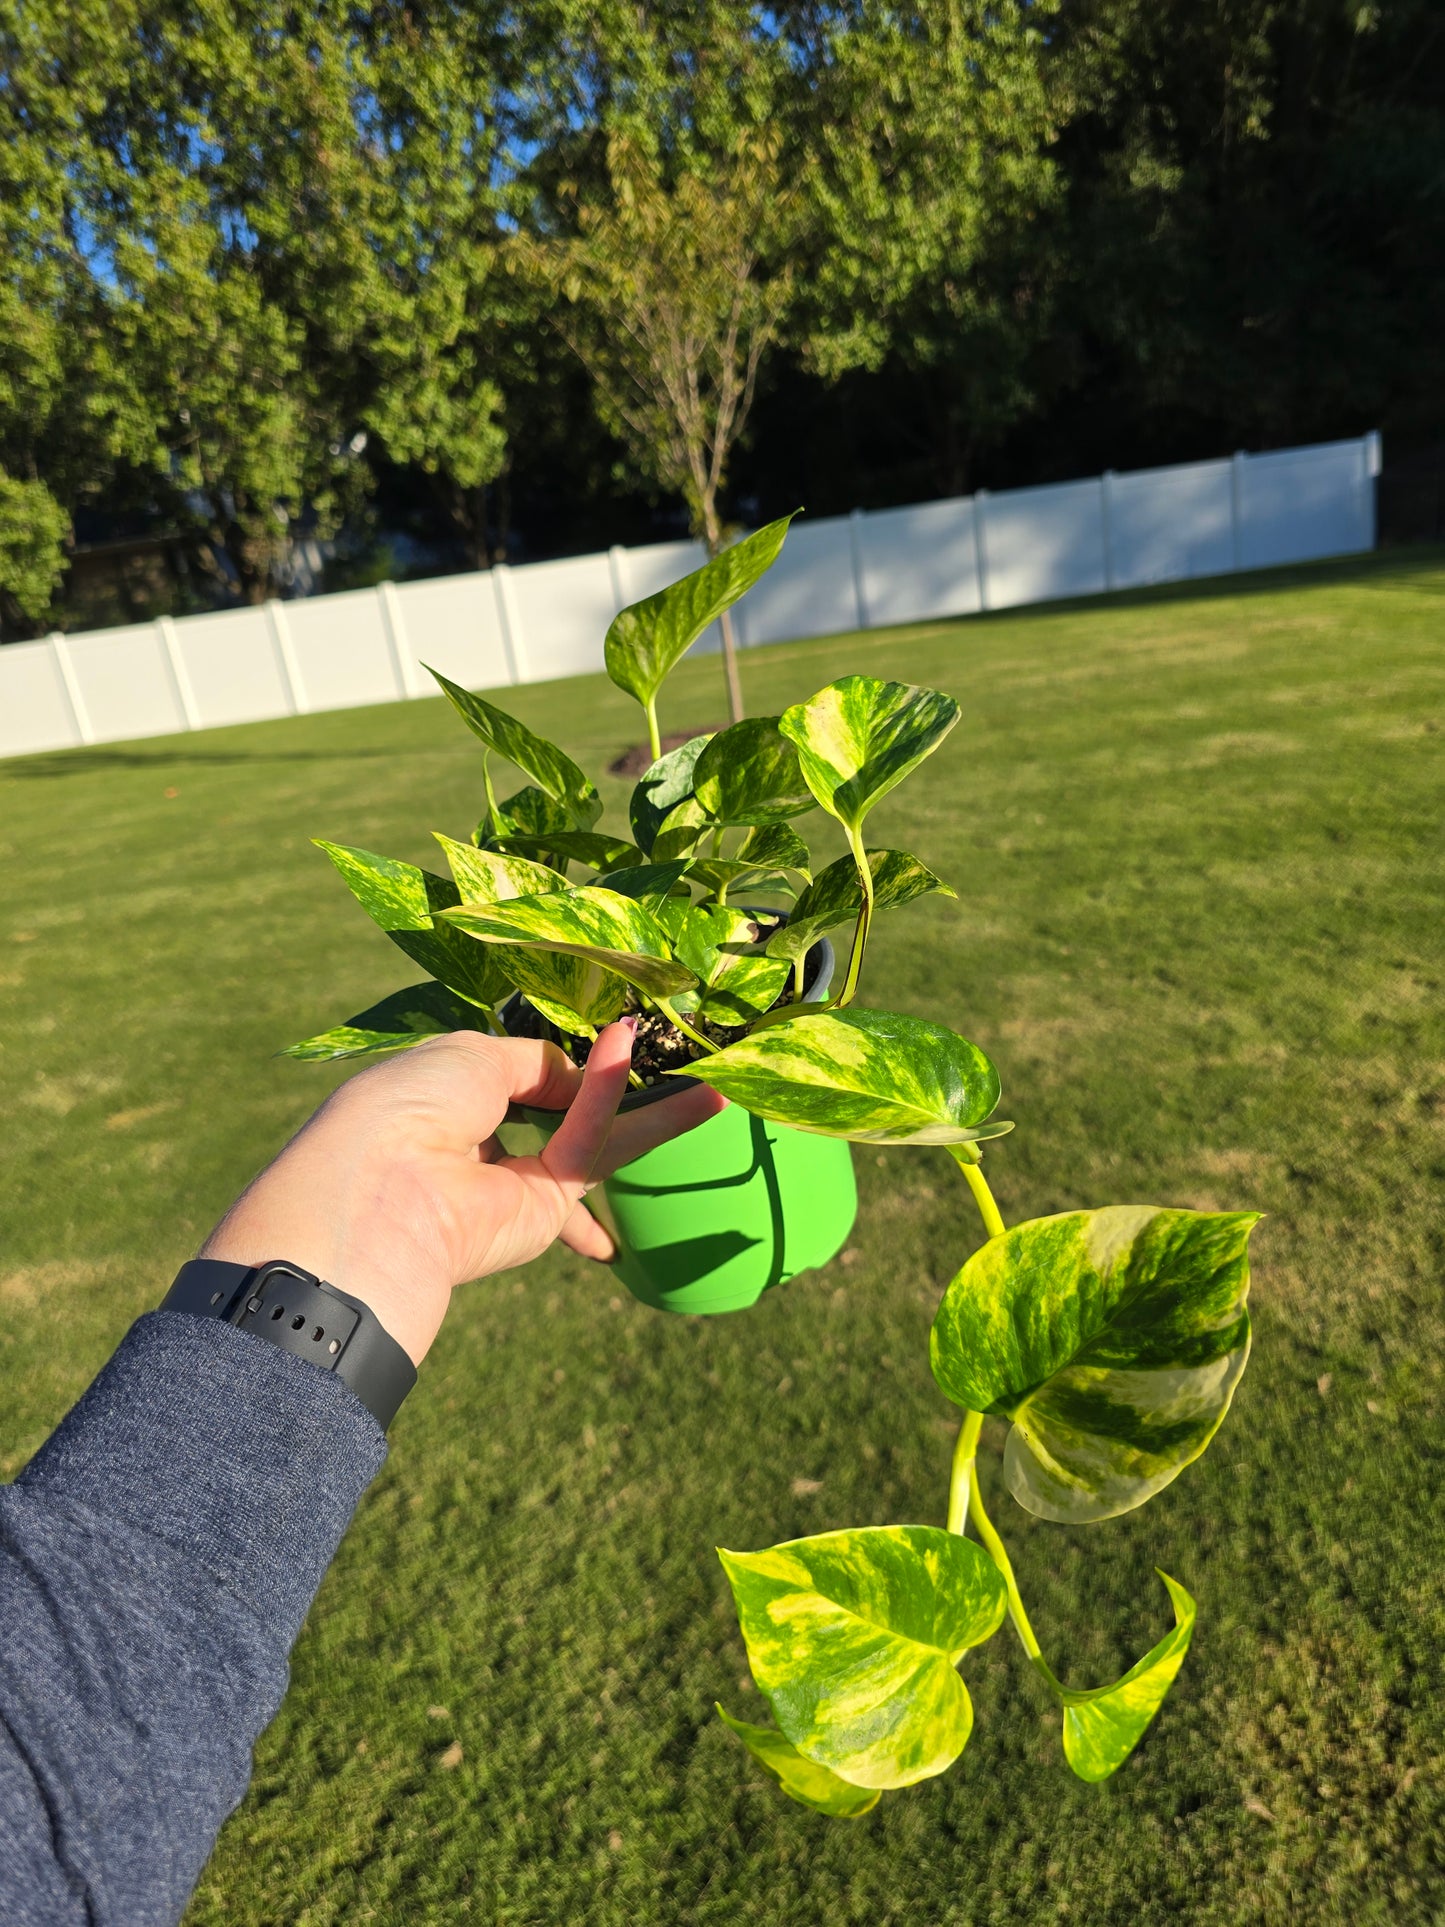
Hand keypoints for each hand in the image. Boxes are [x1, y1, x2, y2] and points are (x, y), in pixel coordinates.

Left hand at [200, 1022, 723, 1365]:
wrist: (385, 1186)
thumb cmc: (409, 1103)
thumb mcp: (476, 1055)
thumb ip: (539, 1063)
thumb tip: (583, 1075)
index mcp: (447, 1096)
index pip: (515, 1076)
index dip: (559, 1061)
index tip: (609, 1038)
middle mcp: (482, 1141)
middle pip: (564, 1115)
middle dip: (615, 1097)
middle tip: (678, 1075)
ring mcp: (515, 1183)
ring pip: (598, 1143)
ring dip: (656, 1118)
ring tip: (716, 1096)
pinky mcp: (544, 1211)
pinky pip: (589, 1146)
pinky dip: (614, 1104)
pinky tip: (674, 1085)